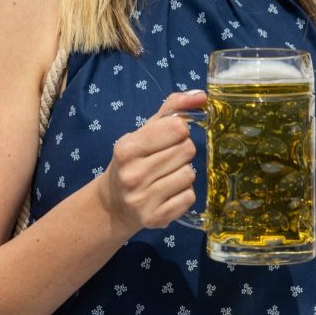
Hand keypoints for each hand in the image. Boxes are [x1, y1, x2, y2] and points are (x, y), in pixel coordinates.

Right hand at [95, 89, 204, 233]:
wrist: (113, 204)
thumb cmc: (134, 160)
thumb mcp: (145, 131)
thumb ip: (173, 108)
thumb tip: (202, 95)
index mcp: (127, 148)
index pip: (178, 128)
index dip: (180, 130)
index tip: (169, 137)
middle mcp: (132, 175)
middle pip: (186, 150)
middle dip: (182, 151)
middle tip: (166, 159)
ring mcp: (143, 200)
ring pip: (190, 174)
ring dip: (184, 172)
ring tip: (166, 175)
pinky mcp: (155, 219)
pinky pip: (189, 197)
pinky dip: (184, 194)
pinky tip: (168, 192)